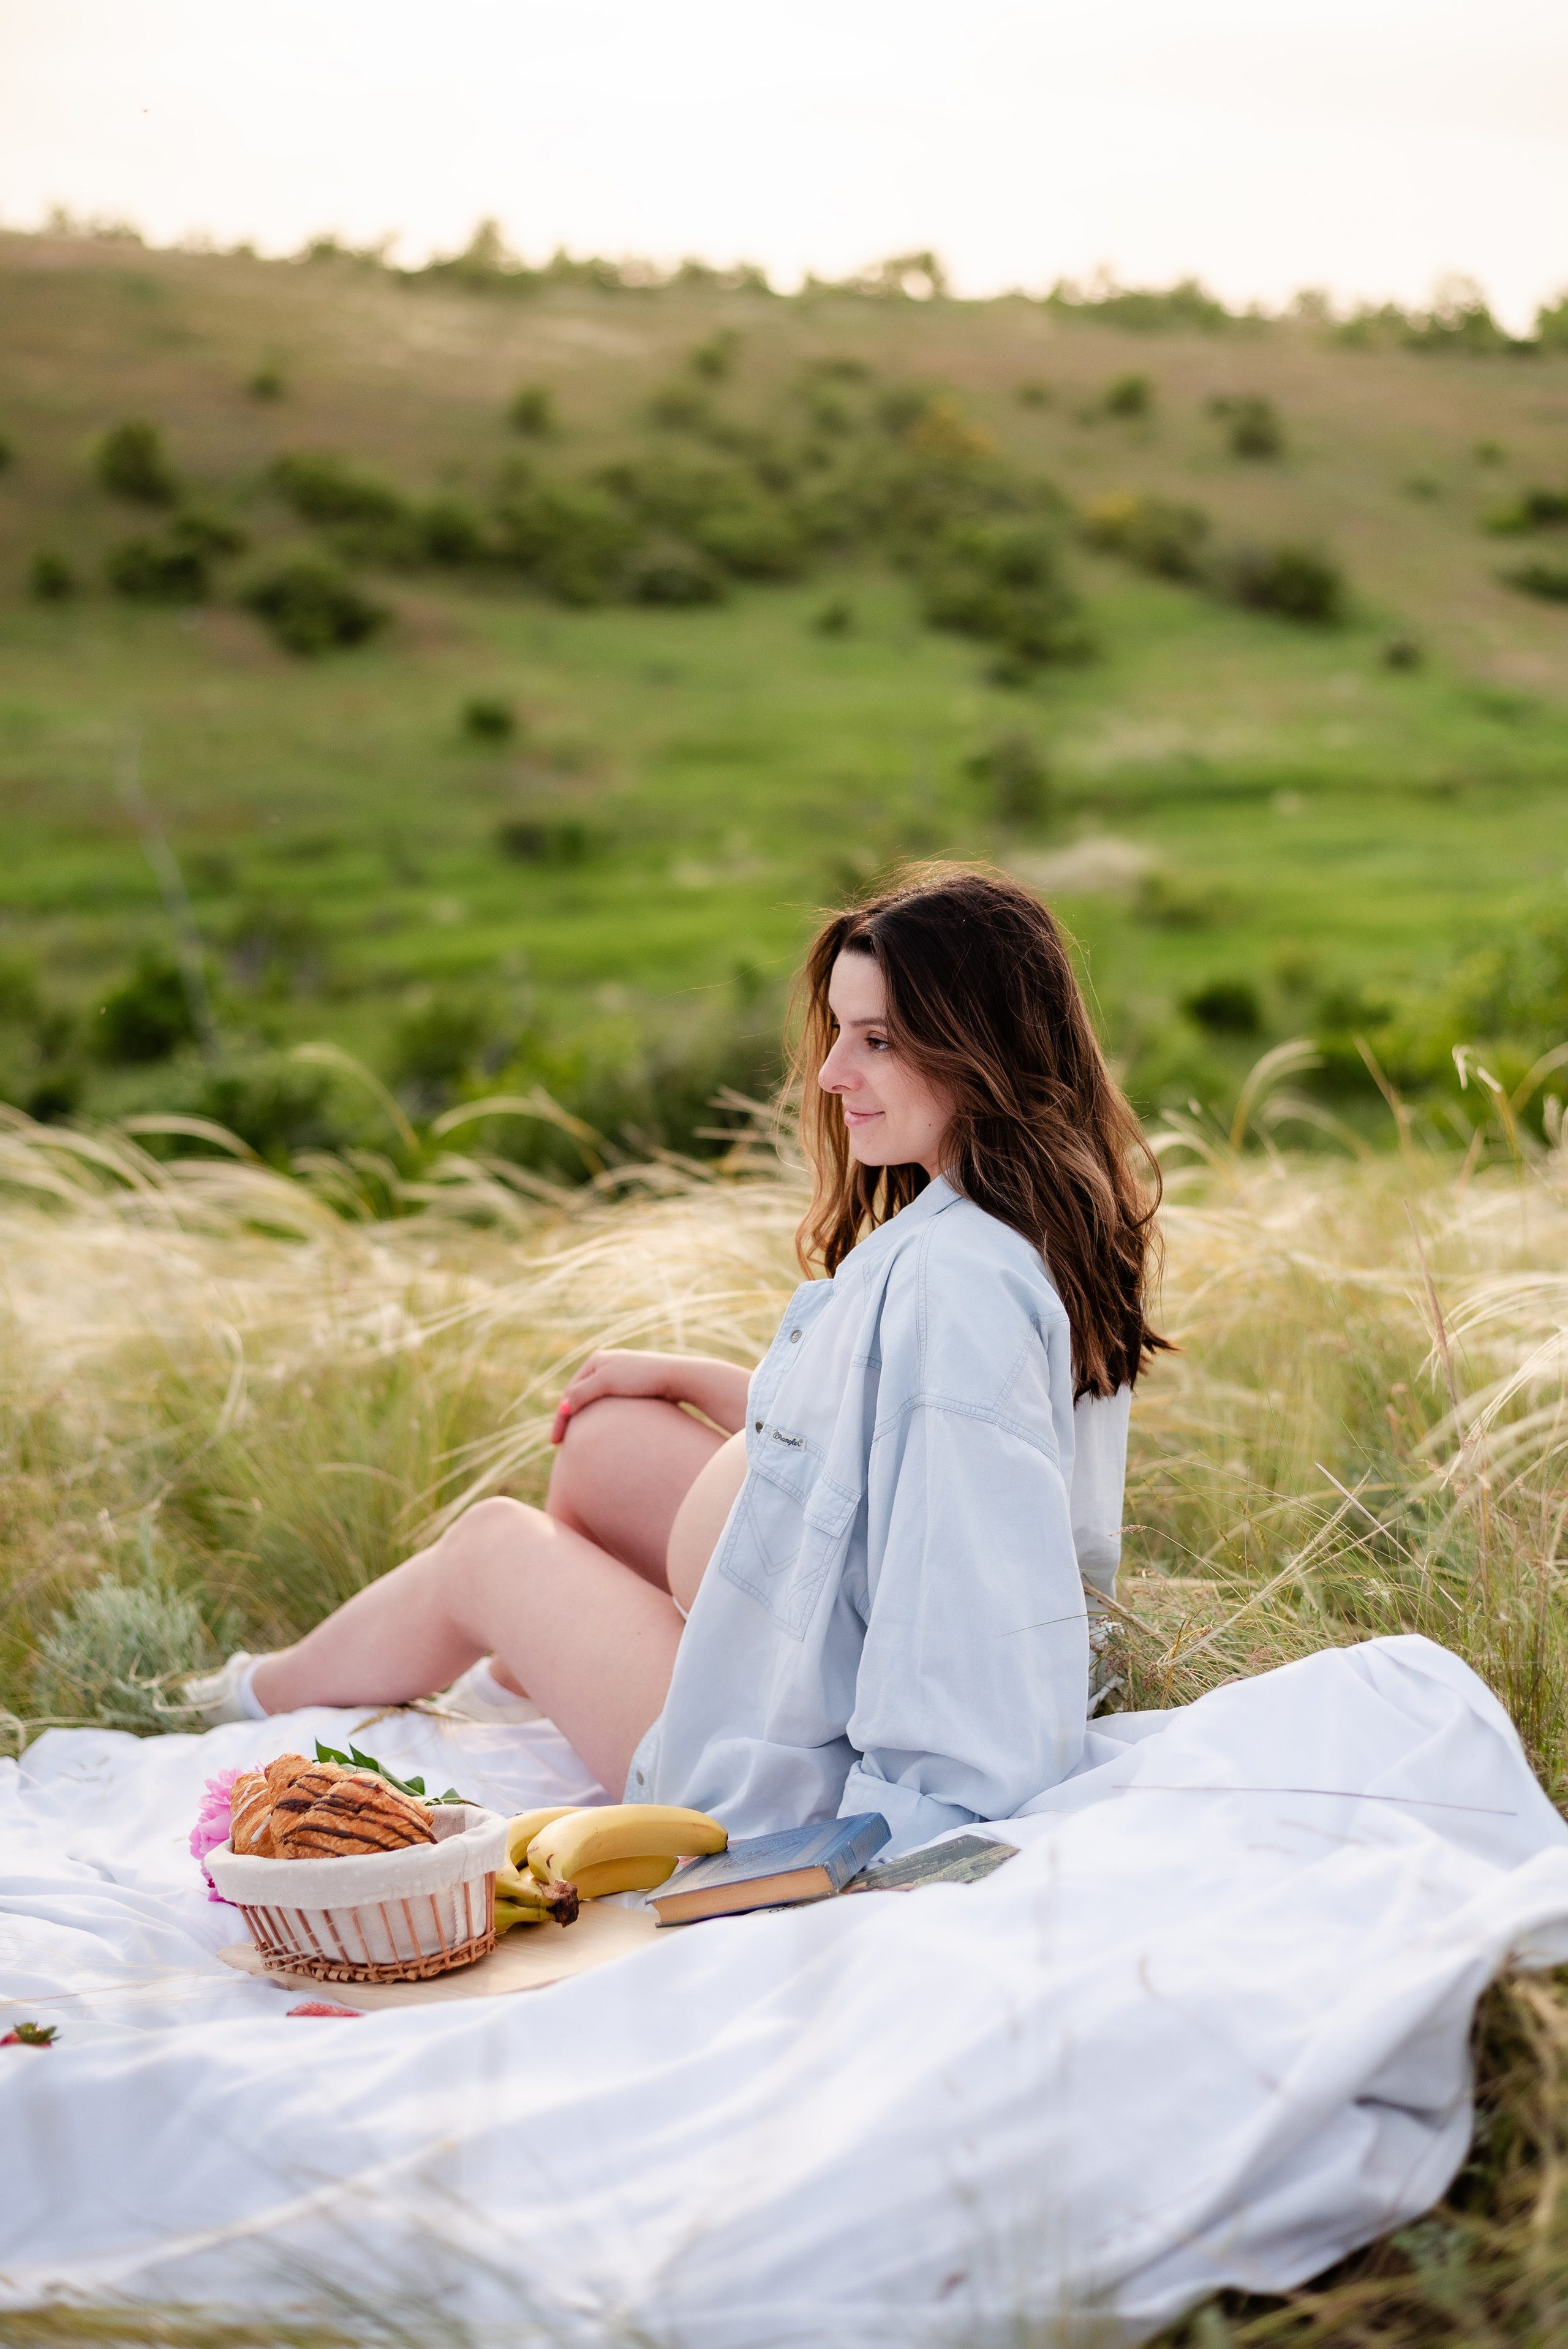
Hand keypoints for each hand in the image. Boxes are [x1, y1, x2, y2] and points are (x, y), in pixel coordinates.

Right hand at [549, 1350, 684, 1445]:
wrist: (678, 1377)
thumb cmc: (642, 1378)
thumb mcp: (606, 1383)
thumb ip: (581, 1394)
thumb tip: (563, 1407)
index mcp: (596, 1360)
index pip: (569, 1392)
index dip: (560, 1418)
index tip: (555, 1442)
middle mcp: (607, 1364)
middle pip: (580, 1396)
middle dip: (569, 1418)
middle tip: (560, 1443)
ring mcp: (621, 1375)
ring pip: (595, 1401)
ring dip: (584, 1418)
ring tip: (578, 1439)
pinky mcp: (635, 1386)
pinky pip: (610, 1404)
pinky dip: (601, 1417)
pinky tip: (602, 1430)